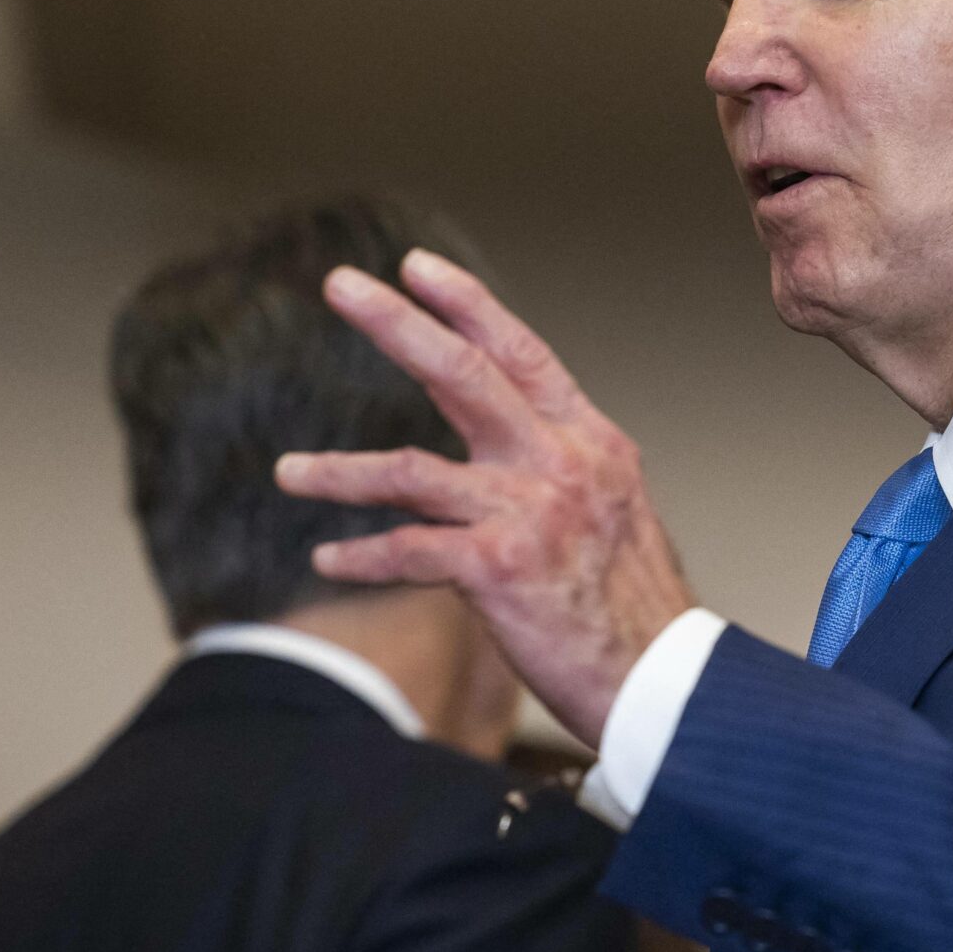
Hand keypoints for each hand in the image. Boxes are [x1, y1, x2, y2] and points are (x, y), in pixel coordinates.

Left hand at [275, 251, 692, 746]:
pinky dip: (362, 553)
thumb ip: (564, 470)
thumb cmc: (633, 610)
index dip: (466, 305)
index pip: (521, 353)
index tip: (415, 267)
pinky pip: (407, 550)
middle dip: (396, 323)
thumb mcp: (615, 512)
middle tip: (342, 284)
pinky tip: (330, 556)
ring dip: (339, 472)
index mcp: (591, 443)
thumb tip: (518, 446)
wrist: (665, 684)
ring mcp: (529, 512)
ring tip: (286, 471)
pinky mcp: (498, 568)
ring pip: (411, 470)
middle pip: (465, 372)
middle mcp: (561, 464)